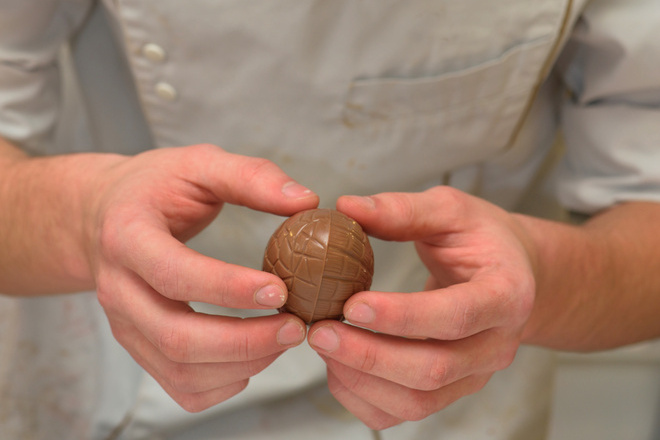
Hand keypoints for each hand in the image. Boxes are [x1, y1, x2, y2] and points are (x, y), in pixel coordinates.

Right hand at [86, 144, 317, 410]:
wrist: (106, 215)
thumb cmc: (157, 187)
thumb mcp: (199, 164)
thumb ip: (251, 176)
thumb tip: (307, 201)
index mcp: (127, 236)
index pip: (173, 273)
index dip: (228, 287)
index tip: (281, 290)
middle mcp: (118, 289)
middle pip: (176, 336)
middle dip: (244, 341)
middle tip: (296, 327)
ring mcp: (125, 326)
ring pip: (180, 370)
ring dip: (242, 364)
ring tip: (285, 338)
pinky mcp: (140, 348)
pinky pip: (181, 387)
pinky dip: (225, 383)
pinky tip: (254, 356)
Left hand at [308, 186, 535, 428]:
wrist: (511, 274)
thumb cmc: (481, 239)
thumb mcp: (451, 210)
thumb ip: (403, 210)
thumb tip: (346, 207)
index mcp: (506, 295)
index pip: (456, 316)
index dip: (402, 316)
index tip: (351, 304)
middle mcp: (495, 345)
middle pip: (433, 370)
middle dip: (369, 355)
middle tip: (320, 330)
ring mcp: (474, 375)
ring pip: (417, 401)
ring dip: (361, 380)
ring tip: (322, 344)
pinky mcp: (451, 390)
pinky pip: (406, 413)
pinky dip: (364, 399)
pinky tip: (337, 367)